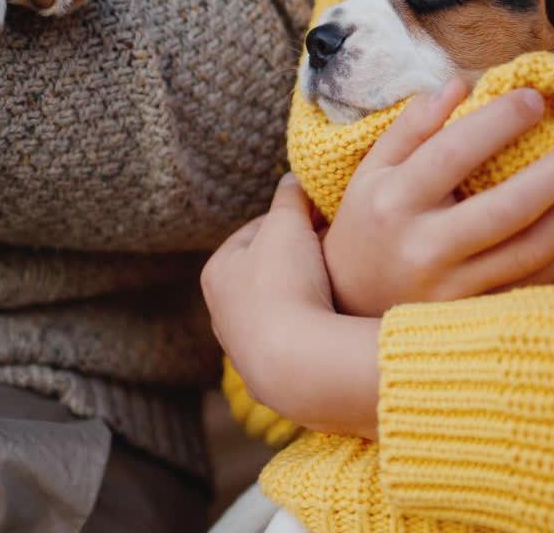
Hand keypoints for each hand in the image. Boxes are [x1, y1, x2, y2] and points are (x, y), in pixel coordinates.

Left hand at [202, 175, 380, 438]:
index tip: (320, 217)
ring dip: (306, 293)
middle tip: (332, 248)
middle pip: (267, 270)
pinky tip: (333, 321)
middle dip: (298, 257)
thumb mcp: (288, 224)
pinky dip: (310, 326)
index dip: (290, 219)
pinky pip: (294, 339)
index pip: (255, 232)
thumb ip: (290, 196)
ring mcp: (244, 348)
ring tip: (337, 284)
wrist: (296, 363)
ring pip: (280, 306)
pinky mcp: (270, 376)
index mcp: (216, 272)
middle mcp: (221, 313)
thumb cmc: (284, 284)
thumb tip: (294, 178)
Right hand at [325, 79, 553, 316]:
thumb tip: (460, 84)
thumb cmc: (369, 223)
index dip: (499, 123)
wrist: (350, 303)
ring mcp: (452, 291)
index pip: (453, 154)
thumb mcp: (373, 171)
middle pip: (508, 208)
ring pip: (532, 250)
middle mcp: (423, 249)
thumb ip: (412, 128)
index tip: (537, 99)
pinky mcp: (474, 318)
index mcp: (393, 202)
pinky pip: (536, 285)